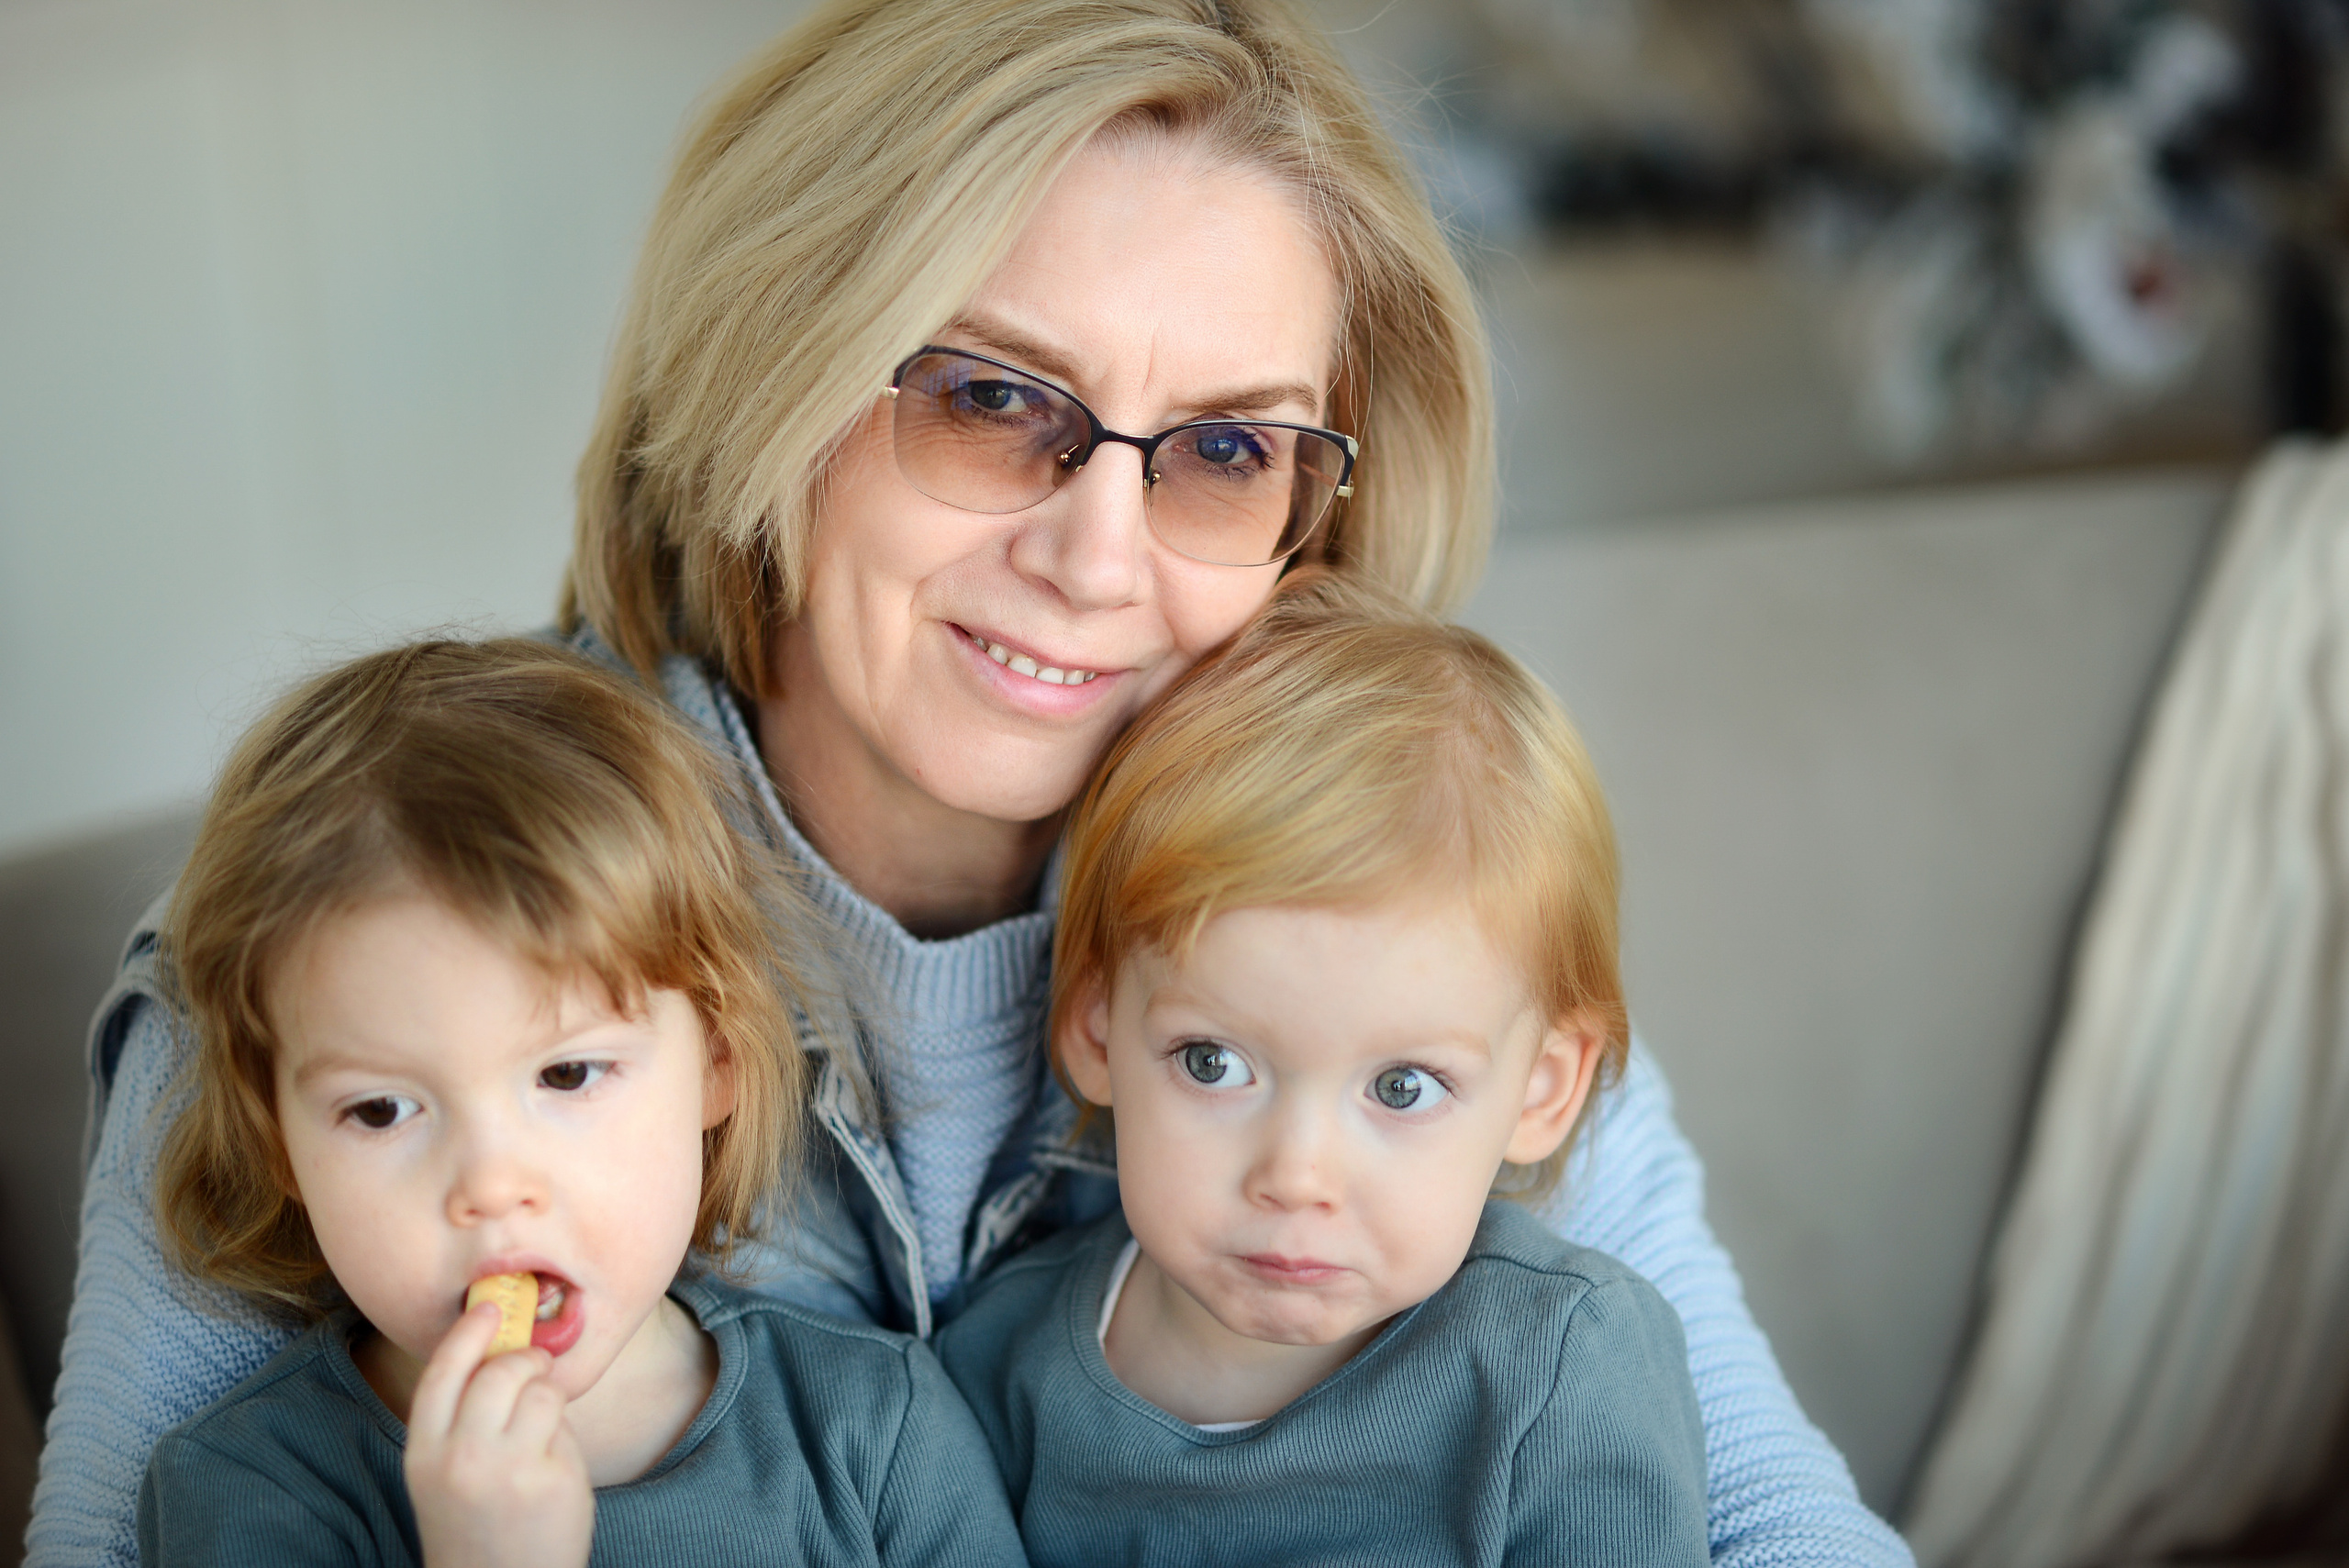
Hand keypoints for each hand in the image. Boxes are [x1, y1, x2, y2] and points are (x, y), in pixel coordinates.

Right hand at [405, 1301, 593, 1567]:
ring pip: (541, 1391)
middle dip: (524, 1359)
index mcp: (424, 1453)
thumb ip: (461, 1419)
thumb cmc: (474, 1522)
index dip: (467, 1332)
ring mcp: (510, 1469)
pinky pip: (566, 1429)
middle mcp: (462, 1458)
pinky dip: (563, 1440)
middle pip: (500, 1372)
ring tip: (540, 1430)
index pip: (443, 1372)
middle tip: (535, 1366)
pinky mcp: (553, 1479)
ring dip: (547, 1399)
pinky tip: (550, 1470)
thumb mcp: (443, 1473)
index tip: (489, 1307)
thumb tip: (503, 1350)